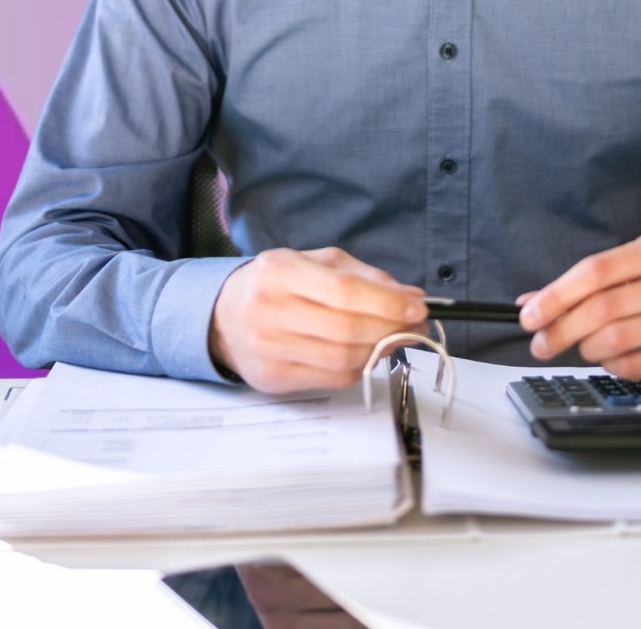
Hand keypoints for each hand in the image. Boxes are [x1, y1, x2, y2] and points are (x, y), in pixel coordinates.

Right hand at [209, 246, 425, 393]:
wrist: (223, 316)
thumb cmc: (275, 284)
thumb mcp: (314, 263)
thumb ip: (363, 277)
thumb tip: (410, 296)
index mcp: (279, 271)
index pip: (343, 291)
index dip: (387, 302)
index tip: (417, 306)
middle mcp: (269, 310)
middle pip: (346, 328)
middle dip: (392, 327)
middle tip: (416, 324)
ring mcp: (269, 348)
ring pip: (343, 358)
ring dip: (381, 349)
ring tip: (397, 336)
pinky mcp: (274, 378)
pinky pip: (332, 378)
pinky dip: (360, 366)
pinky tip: (368, 352)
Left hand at [516, 231, 640, 393]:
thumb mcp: (638, 276)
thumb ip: (588, 286)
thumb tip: (532, 303)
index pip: (597, 269)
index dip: (557, 295)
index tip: (529, 315)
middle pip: (602, 306)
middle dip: (562, 329)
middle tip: (541, 344)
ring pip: (615, 338)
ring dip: (588, 349)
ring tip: (587, 349)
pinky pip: (634, 364)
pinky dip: (613, 366)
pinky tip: (616, 360)